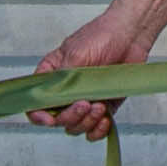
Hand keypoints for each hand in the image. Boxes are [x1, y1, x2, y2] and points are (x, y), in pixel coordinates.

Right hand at [33, 0, 163, 138]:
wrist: (130, 35)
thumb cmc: (101, 36)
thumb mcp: (74, 54)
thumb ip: (60, 79)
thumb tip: (51, 98)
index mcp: (52, 76)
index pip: (36, 103)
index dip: (39, 116)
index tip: (50, 119)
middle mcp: (66, 91)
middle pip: (58, 119)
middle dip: (70, 117)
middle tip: (84, 104)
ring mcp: (85, 100)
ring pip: (76, 127)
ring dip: (86, 122)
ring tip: (99, 106)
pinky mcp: (104, 107)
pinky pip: (96, 129)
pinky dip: (99, 130)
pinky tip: (105, 119)